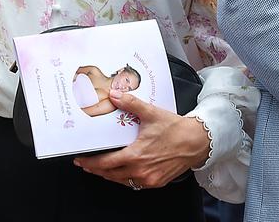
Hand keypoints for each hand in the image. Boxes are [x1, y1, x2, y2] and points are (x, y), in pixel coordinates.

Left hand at [73, 89, 209, 189]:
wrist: (197, 142)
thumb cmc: (176, 129)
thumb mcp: (151, 113)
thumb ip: (130, 104)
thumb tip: (113, 95)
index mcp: (136, 156)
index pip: (105, 163)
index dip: (90, 163)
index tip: (81, 160)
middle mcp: (140, 171)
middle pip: (110, 175)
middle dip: (95, 170)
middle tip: (85, 164)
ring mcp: (149, 179)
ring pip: (121, 181)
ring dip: (109, 175)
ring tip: (100, 168)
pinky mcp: (156, 182)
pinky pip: (134, 184)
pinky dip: (124, 178)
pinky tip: (121, 171)